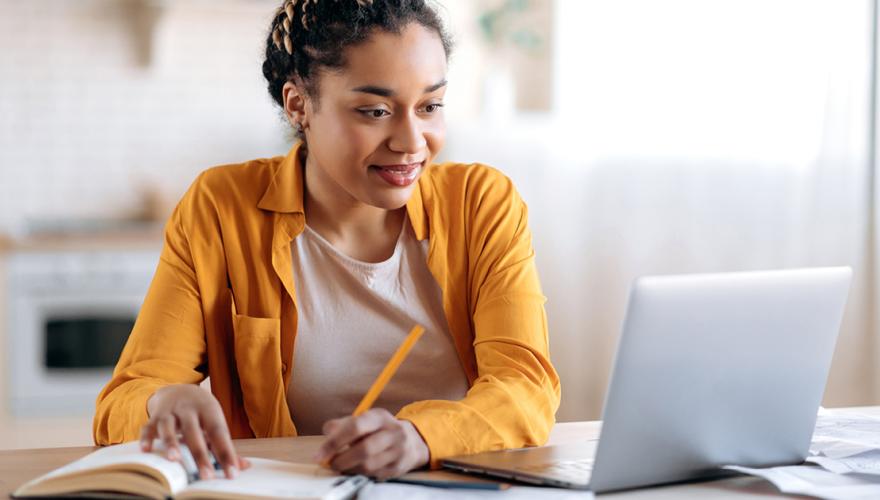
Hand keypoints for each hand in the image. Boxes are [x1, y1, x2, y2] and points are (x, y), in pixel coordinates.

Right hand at [140, 384, 249, 479]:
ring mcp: (170, 412)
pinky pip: (148, 427)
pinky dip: (146, 438)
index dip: (226, 453)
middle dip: (200, 454)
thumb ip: (225, 445)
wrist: (179, 389)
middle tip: (207, 476)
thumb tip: (244, 467)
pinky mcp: (154, 416)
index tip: (233, 473)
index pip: (219, 433)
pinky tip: (146, 451)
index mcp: (209, 410)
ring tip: (174, 460)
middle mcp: (189, 409)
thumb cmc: (201, 413)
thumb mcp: (215, 422)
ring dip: (171, 442)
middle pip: (194, 431)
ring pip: (169, 426)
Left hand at [314, 408, 429, 479]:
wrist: (412, 442)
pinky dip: (359, 474)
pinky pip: (374, 475)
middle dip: (342, 460)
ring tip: (341, 466)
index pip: (355, 427)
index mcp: (379, 416)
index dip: (334, 442)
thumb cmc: (379, 430)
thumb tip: (327, 432)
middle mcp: (392, 432)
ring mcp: (398, 451)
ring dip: (349, 469)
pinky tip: (354, 469)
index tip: (319, 455)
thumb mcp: (364, 420)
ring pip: (369, 465)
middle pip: (364, 449)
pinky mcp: (398, 468)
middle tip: (330, 464)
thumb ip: (343, 424)